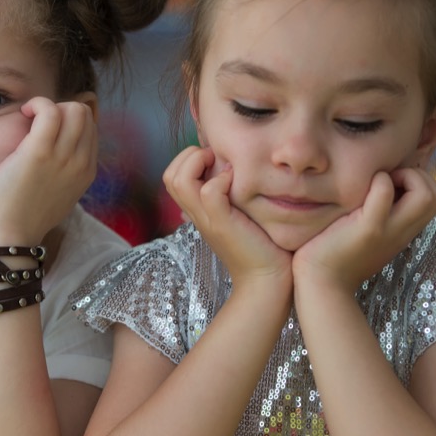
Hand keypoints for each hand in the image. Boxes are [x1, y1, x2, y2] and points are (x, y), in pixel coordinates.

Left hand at [0, 97, 97, 244]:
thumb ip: (66, 172)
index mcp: (87, 171)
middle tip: (37, 122)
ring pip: (73, 109)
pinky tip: (23, 113)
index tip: (46, 129)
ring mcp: (64, 157)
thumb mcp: (59, 193)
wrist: (10, 236)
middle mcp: (81, 163)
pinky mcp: (40, 152)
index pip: (91, 127)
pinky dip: (37, 104)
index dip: (68, 120)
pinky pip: (49, 110)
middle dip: (61, 108)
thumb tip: (60, 149)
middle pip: (84, 113)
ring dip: (49, 105)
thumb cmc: (25, 216)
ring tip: (29, 117)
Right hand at [163, 146, 292, 286]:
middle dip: (190, 156)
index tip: (214, 161)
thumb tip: (230, 168)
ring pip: (180, 179)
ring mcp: (206, 220)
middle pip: (169, 175)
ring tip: (225, 170)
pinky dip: (223, 179)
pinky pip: (210, 191)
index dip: (187, 159)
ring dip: (200, 163)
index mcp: (196, 210)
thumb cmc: (259, 246)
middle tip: (216, 161)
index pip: (171, 175)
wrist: (267, 280)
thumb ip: (230, 196)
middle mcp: (195, 214)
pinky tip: (238, 184)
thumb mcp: (238, 214)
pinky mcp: (222, 224)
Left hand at [292, 167, 435, 293]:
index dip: (417, 180)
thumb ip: (379, 214)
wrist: (320, 284)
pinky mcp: (368, 228)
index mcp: (404, 231)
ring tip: (380, 182)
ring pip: (426, 194)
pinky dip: (378, 180)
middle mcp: (403, 231)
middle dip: (417, 174)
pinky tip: (358, 188)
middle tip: (389, 179)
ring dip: (406, 175)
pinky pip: (385, 192)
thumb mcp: (367, 233)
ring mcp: (389, 230)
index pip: (434, 197)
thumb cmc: (336, 253)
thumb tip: (380, 184)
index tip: (391, 182)